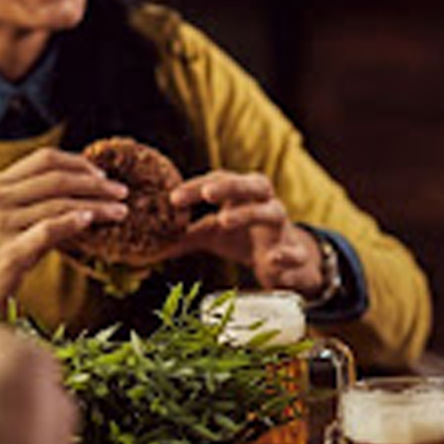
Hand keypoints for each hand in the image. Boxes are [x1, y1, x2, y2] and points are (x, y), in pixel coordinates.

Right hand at [0, 148, 128, 307]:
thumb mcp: (6, 221)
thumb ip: (34, 202)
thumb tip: (83, 192)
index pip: (43, 159)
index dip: (78, 162)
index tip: (102, 174)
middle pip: (57, 179)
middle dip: (96, 184)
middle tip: (121, 191)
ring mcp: (0, 226)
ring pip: (59, 204)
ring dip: (96, 206)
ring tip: (120, 211)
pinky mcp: (9, 252)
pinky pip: (48, 230)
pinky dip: (72, 222)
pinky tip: (92, 221)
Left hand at [169, 172, 326, 296]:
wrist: (283, 262)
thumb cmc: (243, 238)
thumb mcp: (212, 235)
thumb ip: (185, 235)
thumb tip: (149, 244)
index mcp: (243, 195)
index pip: (219, 181)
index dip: (196, 187)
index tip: (173, 200)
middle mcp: (265, 204)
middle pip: (253, 185)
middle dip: (231, 186)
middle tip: (206, 193)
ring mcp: (281, 228)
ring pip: (272, 212)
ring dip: (249, 213)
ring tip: (224, 221)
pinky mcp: (293, 253)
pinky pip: (293, 252)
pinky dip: (286, 255)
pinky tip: (273, 260)